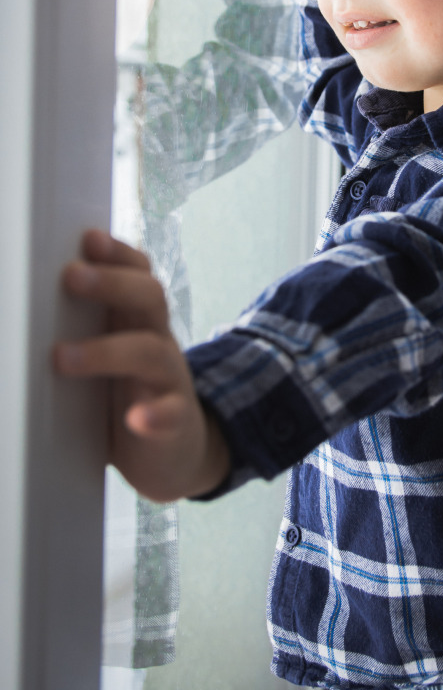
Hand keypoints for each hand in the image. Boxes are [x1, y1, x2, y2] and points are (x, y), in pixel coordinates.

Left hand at [54, 230, 229, 502]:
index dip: (117, 253)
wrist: (177, 450)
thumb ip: (80, 326)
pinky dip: (154, 414)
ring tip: (64, 358)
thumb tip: (19, 307)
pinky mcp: (175, 420)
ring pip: (152, 352)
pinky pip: (171, 413)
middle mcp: (158, 339)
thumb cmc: (128, 392)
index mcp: (138, 319)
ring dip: (108, 351)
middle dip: (111, 283)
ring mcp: (168, 379)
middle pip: (148, 296)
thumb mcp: (109, 351)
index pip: (137, 272)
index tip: (87, 239)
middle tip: (71, 276)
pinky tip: (137, 418)